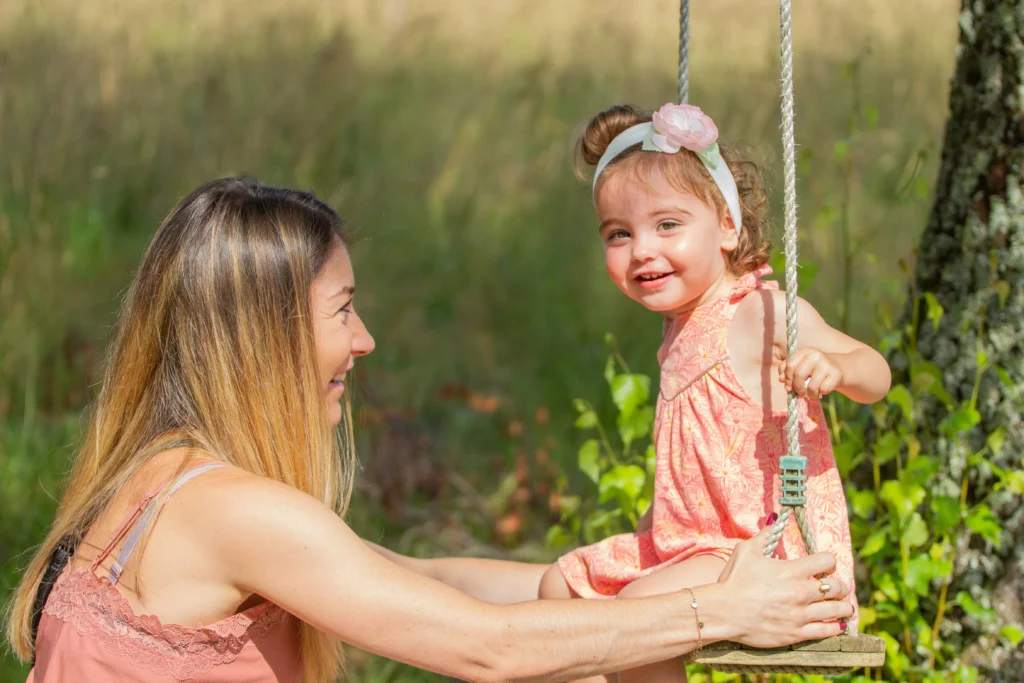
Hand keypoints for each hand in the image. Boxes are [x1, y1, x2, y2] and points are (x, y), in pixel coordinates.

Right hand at [716, 525, 851, 648]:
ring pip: (837, 610)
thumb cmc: (734, 580)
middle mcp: (801, 592)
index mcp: (792, 570)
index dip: (829, 561)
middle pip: (837, 587)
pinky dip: (836, 627)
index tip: (825, 565)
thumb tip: (775, 520)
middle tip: (835, 587)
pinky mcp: (797, 633)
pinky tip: (838, 624)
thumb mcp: (746, 551)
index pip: (827, 561)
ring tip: (843, 606)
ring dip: (843, 606)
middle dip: (838, 585)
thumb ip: (765, 536)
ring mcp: (801, 614)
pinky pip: (826, 631)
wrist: (724, 612)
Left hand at [779, 347, 842, 399]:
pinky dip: (821, 393)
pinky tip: (822, 390)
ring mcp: (827, 364)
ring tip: (811, 394)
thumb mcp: (800, 366)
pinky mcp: (836, 374)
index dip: (787, 378)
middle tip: (800, 393)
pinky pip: (823, 389)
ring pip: (811, 386)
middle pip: (799, 375)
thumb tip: (781, 379)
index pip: (790, 365)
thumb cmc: (813, 369)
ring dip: (810, 394)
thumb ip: (787, 370)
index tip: (788, 387)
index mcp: (804, 352)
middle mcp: (816, 355)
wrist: (837, 368)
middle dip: (797, 388)